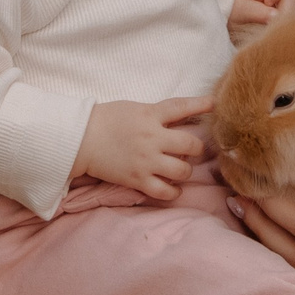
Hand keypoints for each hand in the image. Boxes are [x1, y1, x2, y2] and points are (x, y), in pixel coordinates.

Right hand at [74, 96, 211, 200]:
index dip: (201, 104)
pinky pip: (165, 191)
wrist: (80, 139)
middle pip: (191, 144)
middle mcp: (152, 137)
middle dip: (197, 148)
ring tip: (180, 169)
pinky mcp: (137, 179)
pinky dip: (173, 192)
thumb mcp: (133, 108)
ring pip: (183, 170)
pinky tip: (173, 188)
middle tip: (192, 151)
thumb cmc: (105, 120)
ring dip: (185, 171)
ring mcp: (146, 160)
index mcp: (149, 114)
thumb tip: (177, 118)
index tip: (215, 103)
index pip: (181, 106)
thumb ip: (155, 113)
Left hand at [227, 0, 293, 42]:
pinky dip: (285, 28)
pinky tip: (275, 35)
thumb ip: (255, 12)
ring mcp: (278, 3)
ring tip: (271, 32)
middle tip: (274, 25)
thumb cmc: (228, 10)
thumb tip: (276, 16)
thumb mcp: (238, 11)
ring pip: (293, 9)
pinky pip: (290, 21)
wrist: (224, 22)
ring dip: (286, 21)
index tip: (266, 3)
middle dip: (284, 11)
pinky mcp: (281, 16)